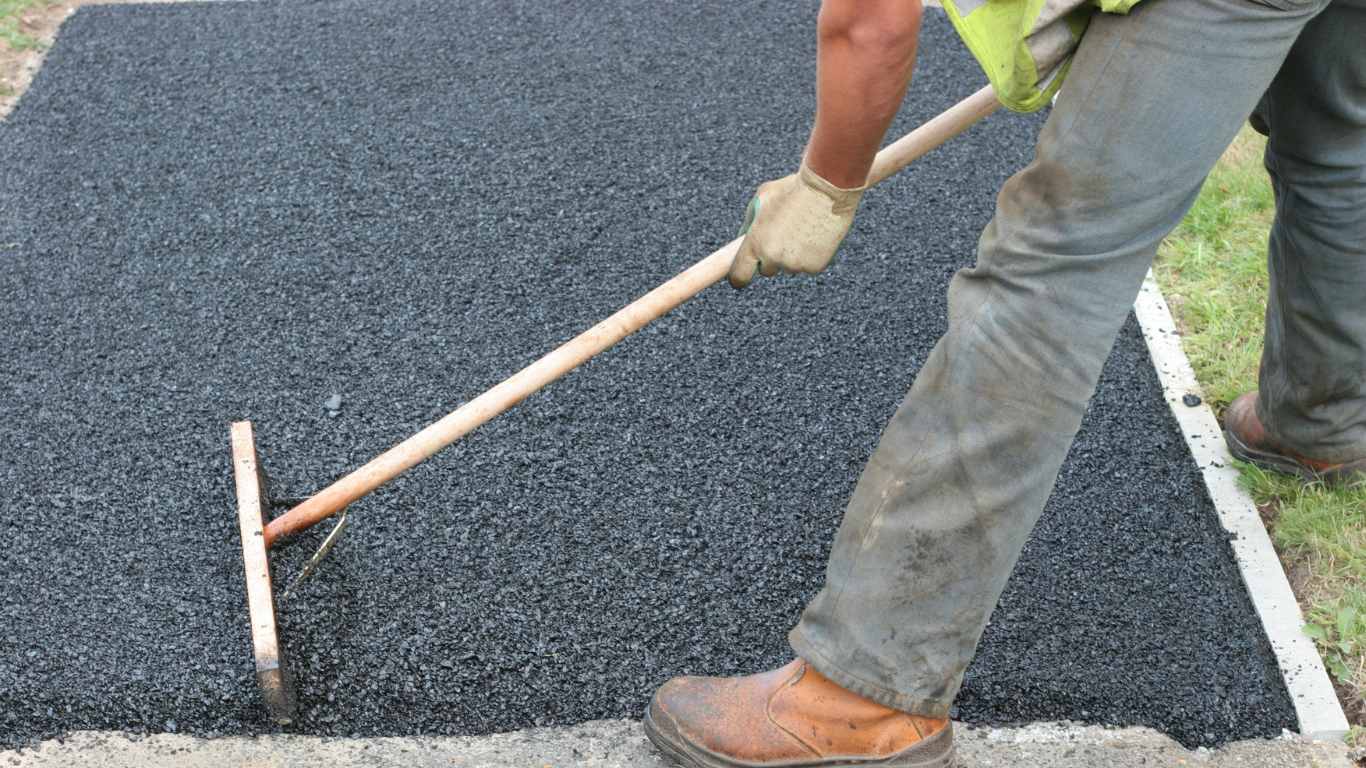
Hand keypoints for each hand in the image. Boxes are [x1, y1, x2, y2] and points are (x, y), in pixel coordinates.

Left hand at [727, 162, 866, 288]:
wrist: (826, 189)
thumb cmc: (792, 189)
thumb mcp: (763, 197)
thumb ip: (750, 220)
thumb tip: (743, 237)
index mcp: (755, 243)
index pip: (739, 274)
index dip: (739, 276)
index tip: (741, 277)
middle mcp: (773, 258)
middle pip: (767, 270)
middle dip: (772, 258)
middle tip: (784, 236)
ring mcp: (795, 264)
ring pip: (790, 266)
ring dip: (794, 254)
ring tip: (804, 229)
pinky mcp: (814, 266)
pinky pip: (809, 265)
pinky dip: (812, 255)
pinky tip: (816, 235)